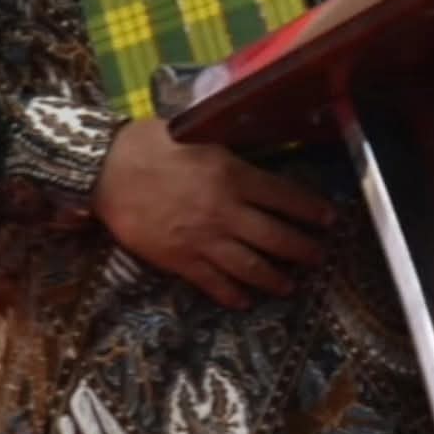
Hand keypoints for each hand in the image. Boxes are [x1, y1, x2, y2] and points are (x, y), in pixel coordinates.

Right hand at [90, 118, 334, 310]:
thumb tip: (252, 143)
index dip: (311, 210)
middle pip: (276, 238)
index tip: (329, 219)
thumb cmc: (148, 144)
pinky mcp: (180, 260)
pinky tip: (245, 301)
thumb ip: (227, 146)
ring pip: (251, 267)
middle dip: (303, 250)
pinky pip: (214, 284)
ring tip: (290, 286)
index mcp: (233, 175)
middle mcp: (225, 211)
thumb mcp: (195, 133)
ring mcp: (203, 240)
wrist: (104, 171)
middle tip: (319, 257)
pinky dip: (233, 295)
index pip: (284, 197)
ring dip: (275, 279)